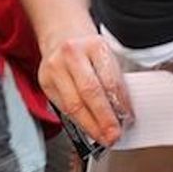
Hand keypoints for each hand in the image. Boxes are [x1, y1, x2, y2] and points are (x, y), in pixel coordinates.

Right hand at [38, 26, 131, 146]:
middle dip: (103, 119)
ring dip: (90, 125)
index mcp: (95, 45)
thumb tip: (122, 113)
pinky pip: (63, 106)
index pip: (110, 80)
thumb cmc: (88, 48)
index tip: (127, 119)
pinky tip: (87, 127)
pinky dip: (78, 120)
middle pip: (89, 93)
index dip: (120, 104)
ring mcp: (55, 67)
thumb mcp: (106, 56)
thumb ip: (114, 81)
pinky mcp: (44, 81)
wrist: (62, 35)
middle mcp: (72, 54)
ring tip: (102, 136)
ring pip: (73, 104)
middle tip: (114, 135)